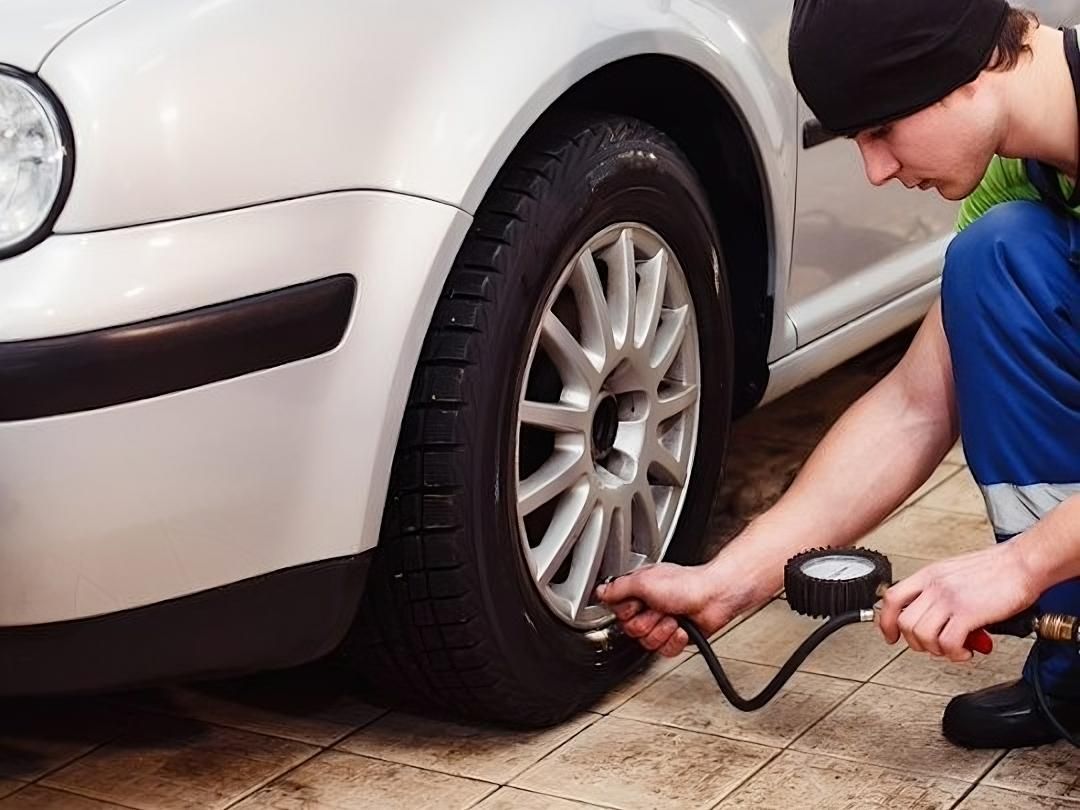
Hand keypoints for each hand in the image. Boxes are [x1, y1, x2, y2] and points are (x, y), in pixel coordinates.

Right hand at [595, 560, 755, 657]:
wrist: (714, 597)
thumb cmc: (686, 583)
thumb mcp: (644, 580)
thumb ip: (618, 588)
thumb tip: (599, 591)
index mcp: (638, 591)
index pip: (617, 611)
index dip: (627, 611)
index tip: (638, 603)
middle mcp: (648, 607)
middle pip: (631, 630)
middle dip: (647, 622)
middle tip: (659, 609)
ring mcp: (662, 623)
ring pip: (647, 643)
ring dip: (662, 630)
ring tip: (673, 617)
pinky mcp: (675, 637)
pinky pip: (664, 651)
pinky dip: (674, 640)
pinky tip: (681, 627)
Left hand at [877, 541, 1038, 661]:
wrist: (1024, 563)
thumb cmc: (998, 568)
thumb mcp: (956, 573)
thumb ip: (940, 594)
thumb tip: (935, 619)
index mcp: (929, 575)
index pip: (892, 598)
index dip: (886, 621)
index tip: (891, 635)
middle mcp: (935, 586)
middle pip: (904, 622)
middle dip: (915, 642)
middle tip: (933, 646)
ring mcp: (950, 599)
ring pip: (922, 635)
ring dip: (935, 650)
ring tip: (953, 649)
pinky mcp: (968, 613)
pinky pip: (947, 643)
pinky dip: (954, 654)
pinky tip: (965, 651)